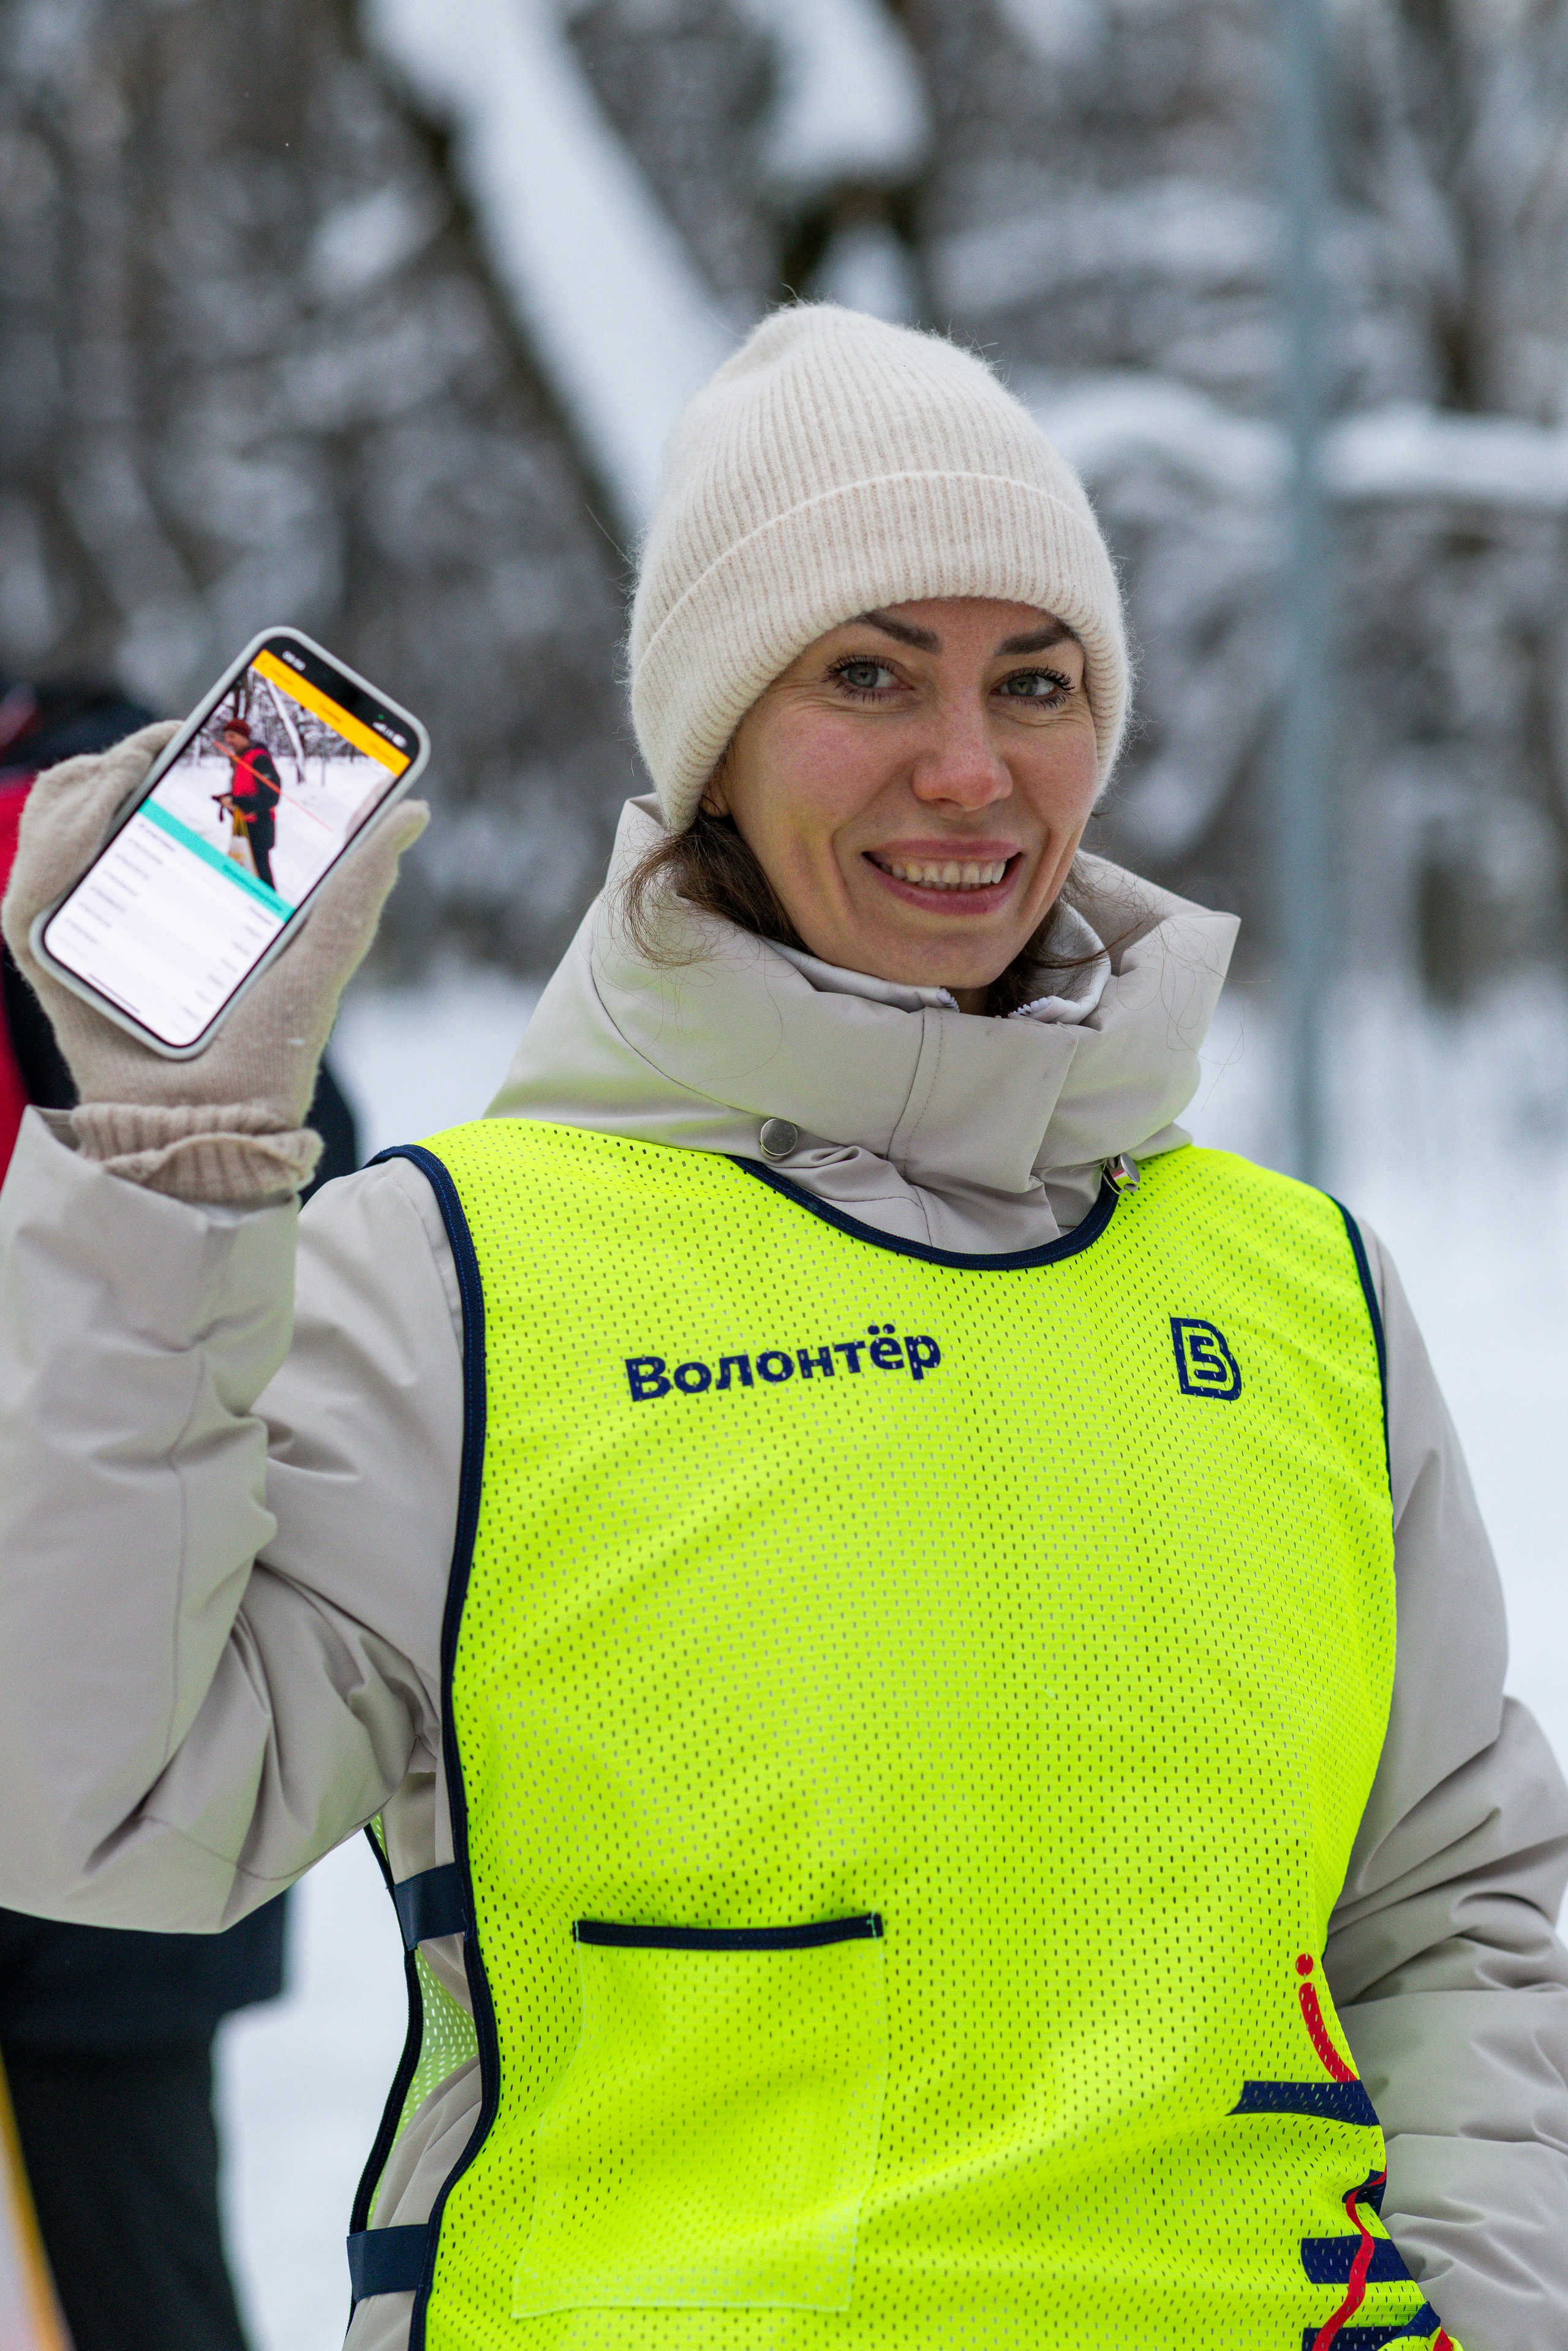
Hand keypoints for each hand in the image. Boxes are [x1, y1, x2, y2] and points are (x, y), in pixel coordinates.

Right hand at [2, 723, 426, 1179]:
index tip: (223, 710)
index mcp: (195, 887)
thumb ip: (357, 884)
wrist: (213, 1125)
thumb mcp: (323, 958)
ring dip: (95, 780)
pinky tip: (99, 821)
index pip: (172, 789)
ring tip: (139, 774)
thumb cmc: (271, 1054)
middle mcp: (136, 893)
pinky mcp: (48, 950)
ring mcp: (87, 917)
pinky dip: (56, 839)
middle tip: (179, 739)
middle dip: (139, 749)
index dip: (187, 741)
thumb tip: (416, 808)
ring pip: (62, 812)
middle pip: (109, 787)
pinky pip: (30, 877)